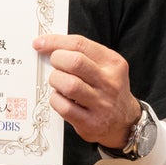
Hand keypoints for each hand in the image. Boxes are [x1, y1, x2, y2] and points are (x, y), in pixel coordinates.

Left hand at [33, 33, 137, 147]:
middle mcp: (109, 83)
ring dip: (56, 80)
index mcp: (113, 63)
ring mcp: (101, 104)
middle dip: (56, 60)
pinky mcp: (90, 123)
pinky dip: (56, 100)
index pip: (80, 44)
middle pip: (75, 62)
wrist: (125, 120)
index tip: (40, 43)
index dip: (55, 42)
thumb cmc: (107, 89)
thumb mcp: (105, 66)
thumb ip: (82, 54)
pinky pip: (64, 107)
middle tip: (55, 65)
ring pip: (69, 85)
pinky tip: (60, 98)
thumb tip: (48, 45)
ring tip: (58, 82)